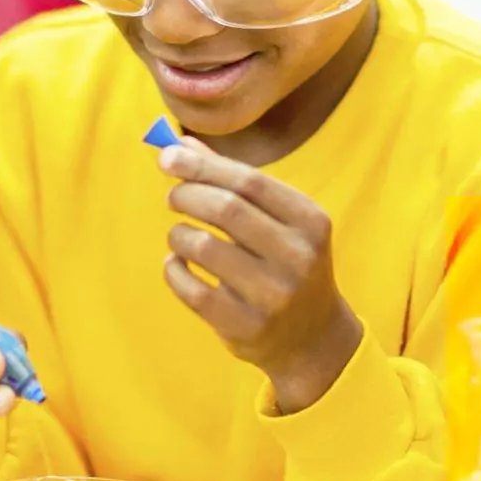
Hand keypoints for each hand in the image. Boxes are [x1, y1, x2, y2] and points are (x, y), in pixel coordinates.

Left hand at [159, 139, 362, 413]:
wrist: (313, 336)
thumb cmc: (285, 263)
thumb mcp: (277, 221)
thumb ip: (233, 182)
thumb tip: (180, 144)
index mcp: (311, 222)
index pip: (250, 181)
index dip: (203, 166)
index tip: (167, 156)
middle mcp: (298, 258)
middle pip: (226, 209)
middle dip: (187, 194)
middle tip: (173, 196)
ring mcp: (273, 296)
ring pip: (204, 248)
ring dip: (178, 234)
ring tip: (179, 235)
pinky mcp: (246, 327)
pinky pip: (191, 289)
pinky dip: (174, 270)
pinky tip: (177, 264)